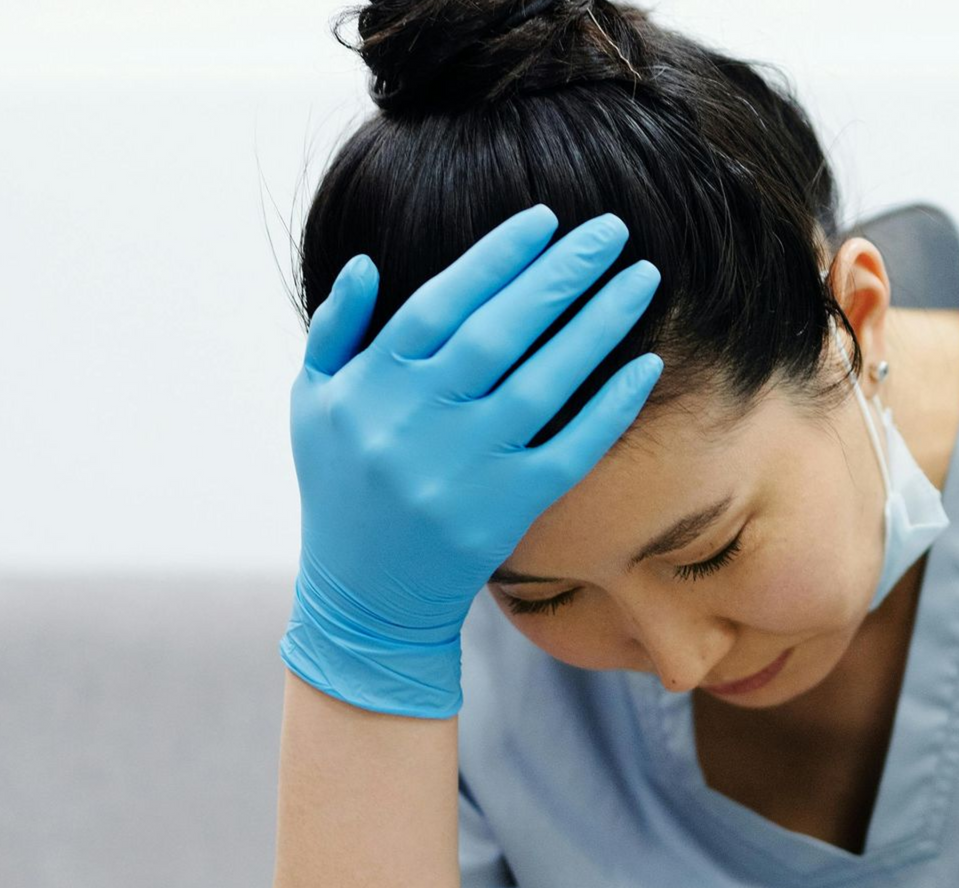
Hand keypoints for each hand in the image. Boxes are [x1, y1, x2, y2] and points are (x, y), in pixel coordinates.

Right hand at [280, 204, 662, 717]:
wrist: (366, 596)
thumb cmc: (342, 486)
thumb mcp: (313, 405)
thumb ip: (337, 330)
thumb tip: (365, 263)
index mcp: (372, 386)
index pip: (441, 303)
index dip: (496, 257)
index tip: (545, 220)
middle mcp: (418, 422)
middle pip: (500, 332)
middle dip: (561, 274)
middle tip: (612, 230)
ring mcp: (466, 469)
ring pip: (544, 383)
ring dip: (597, 325)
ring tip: (641, 278)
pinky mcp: (507, 510)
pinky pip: (570, 450)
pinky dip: (609, 407)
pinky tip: (645, 366)